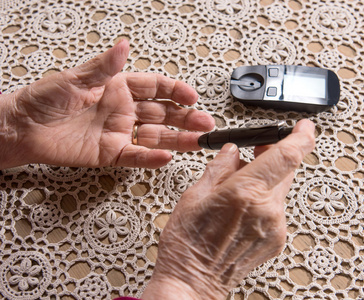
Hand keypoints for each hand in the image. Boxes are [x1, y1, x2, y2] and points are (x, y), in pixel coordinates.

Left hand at [0, 40, 213, 168]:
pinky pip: (136, 156)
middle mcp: (122, 110)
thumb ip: (103, 67)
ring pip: (155, 136)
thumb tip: (123, 47)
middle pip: (162, 113)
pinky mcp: (110, 153)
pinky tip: (167, 157)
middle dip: (186, 117)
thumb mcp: (75, 79)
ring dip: (178, 139)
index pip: (155, 87)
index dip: (176, 91)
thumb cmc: (44, 100)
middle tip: (205, 122)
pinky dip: (151, 157)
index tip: (192, 96)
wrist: (24, 129)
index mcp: (117, 88)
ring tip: (198, 141)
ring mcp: (119, 133)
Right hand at [142, 119, 315, 299]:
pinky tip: (243, 204)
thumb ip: (219, 168)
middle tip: (258, 149)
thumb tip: (232, 152)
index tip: (303, 127)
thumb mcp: (194, 195)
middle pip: (287, 170)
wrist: (192, 280)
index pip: (286, 156)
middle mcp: (266, 210)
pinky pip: (277, 208)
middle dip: (275, 155)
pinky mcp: (275, 240)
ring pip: (281, 189)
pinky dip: (265, 198)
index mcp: (244, 193)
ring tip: (239, 184)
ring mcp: (274, 227)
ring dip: (266, 179)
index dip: (301, 137)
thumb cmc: (187, 243)